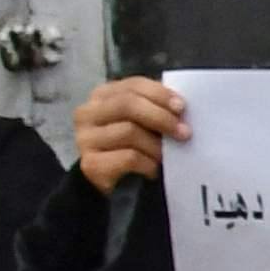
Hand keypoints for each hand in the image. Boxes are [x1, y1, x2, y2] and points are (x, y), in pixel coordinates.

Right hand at [72, 75, 188, 192]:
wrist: (113, 185)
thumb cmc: (132, 146)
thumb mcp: (143, 122)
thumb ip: (155, 108)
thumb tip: (181, 106)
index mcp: (103, 96)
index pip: (133, 85)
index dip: (159, 94)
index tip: (182, 107)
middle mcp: (87, 113)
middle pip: (128, 104)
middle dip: (161, 117)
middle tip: (184, 132)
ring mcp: (85, 138)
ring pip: (129, 132)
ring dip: (156, 145)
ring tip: (168, 156)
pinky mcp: (91, 164)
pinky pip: (128, 157)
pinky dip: (148, 163)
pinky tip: (153, 170)